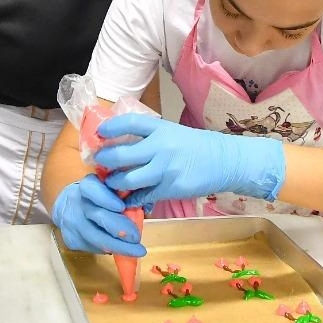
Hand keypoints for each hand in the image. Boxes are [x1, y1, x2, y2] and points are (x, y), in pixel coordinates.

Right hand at [51, 177, 145, 255]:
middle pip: (96, 216)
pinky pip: (92, 247)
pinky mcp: (71, 240)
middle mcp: (77, 203)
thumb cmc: (98, 196)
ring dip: (118, 246)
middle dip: (119, 228)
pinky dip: (109, 249)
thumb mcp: (108, 189)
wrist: (68, 207)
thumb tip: (146, 205)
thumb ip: (124, 194)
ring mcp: (71, 223)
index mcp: (88, 185)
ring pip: (94, 237)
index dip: (105, 198)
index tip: (122, 207)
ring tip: (136, 250)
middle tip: (136, 237)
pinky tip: (121, 251)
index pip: (92, 188)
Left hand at [95, 113, 285, 208]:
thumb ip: (150, 136)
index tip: (99, 133)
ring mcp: (165, 169)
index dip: (111, 127)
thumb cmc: (196, 146)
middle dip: (104, 160)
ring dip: (114, 183)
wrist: (224, 161)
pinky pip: (143, 196)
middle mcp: (161, 147)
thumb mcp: (173, 132)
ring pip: (128, 179)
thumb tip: (121, 141)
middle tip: (98, 162)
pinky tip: (127, 198)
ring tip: (111, 183)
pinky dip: (131, 199)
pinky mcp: (170, 188)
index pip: (130, 123)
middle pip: (121, 154)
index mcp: (162, 129)